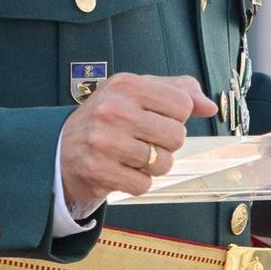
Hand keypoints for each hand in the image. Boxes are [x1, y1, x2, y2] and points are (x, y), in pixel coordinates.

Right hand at [59, 73, 216, 212]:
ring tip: (132, 156)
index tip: (156, 118)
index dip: (176, 116)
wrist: (60, 149)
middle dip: (166, 143)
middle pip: (177, 136)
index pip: (182, 104)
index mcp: (126, 85)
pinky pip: (143, 184)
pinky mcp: (99, 171)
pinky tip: (121, 170)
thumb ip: (177, 91)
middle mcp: (114, 110)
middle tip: (143, 140)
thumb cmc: (107, 119)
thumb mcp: (136, 93)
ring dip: (153, 165)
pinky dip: (137, 182)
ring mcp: (104, 142)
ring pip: (163, 163)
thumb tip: (210, 107)